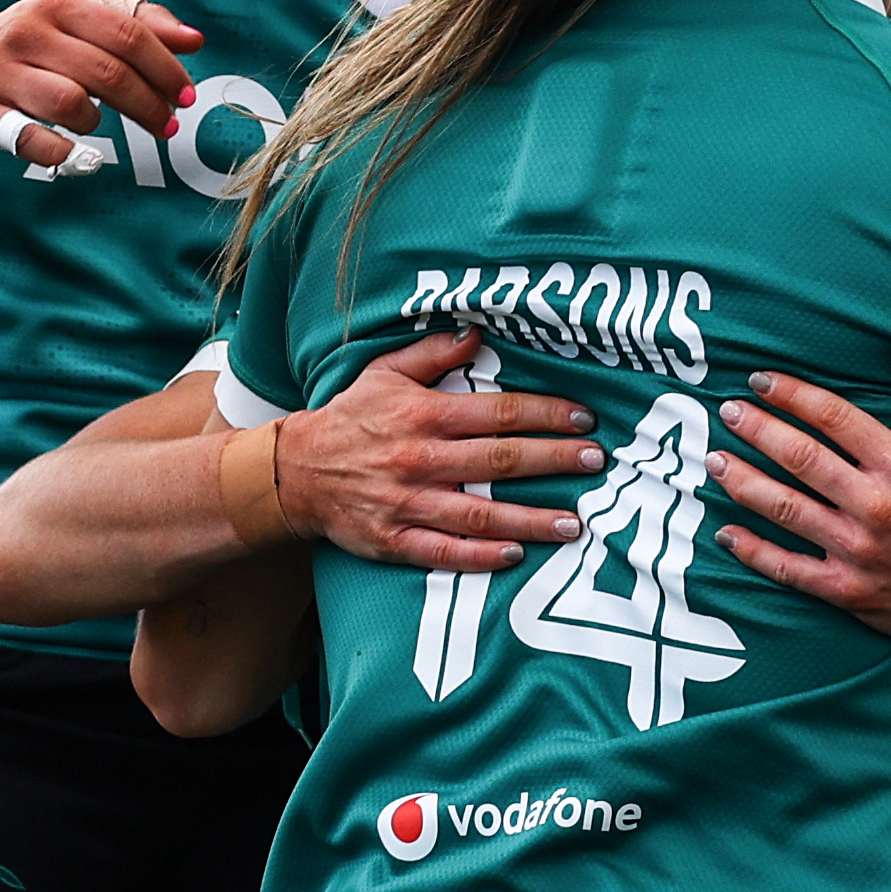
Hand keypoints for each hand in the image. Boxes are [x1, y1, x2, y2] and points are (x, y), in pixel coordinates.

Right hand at [0, 0, 203, 169]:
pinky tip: (73, 153)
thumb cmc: (27, 49)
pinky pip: (32, 140)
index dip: (165, 68)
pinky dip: (61, 152)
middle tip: (164, 125)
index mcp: (58, 6)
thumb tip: (193, 39)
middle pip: (106, 71)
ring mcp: (1, 74)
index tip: (185, 96)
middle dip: (146, 104)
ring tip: (99, 125)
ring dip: (98, 122)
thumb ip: (134, 23)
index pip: (126, 34)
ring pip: (71, 103)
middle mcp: (28, 34)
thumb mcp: (74, 22)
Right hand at [268, 330, 599, 571]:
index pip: (498, 413)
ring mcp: (407, 503)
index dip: (545, 414)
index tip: (584, 419)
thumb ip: (433, 354)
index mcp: (423, 414)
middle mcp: (420, 459)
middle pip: (499, 461)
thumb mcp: (384, 373)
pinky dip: (479, 556)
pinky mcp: (392, 540)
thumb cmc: (349, 418)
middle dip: (553, 461)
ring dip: (530, 519)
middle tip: (596, 462)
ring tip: (574, 524)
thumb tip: (478, 335)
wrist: (294, 471)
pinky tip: (514, 556)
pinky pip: (441, 552)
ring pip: (479, 513)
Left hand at [709, 355, 890, 647]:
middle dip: (756, 429)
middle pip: (800, 457)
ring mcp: (856, 549)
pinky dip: (751, 550)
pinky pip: (786, 567)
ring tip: (713, 460)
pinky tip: (725, 532)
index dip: (792, 394)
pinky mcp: (844, 589)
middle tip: (727, 411)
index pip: (834, 417)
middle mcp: (875, 504)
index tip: (761, 380)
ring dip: (742, 481)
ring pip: (784, 508)